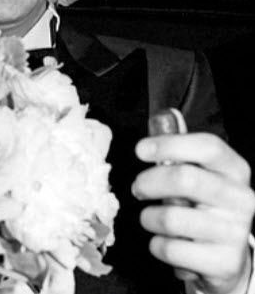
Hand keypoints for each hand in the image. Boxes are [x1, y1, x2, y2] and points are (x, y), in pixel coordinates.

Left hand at [132, 133, 254, 293]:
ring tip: (151, 218)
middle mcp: (242, 199)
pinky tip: (165, 241)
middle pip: (185, 179)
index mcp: (235, 170)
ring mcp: (236, 233)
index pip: (208, 147)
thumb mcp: (199, 173)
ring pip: (171, 218)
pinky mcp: (224, 262)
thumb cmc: (204, 205)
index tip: (141, 150)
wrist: (226, 257)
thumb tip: (164, 117)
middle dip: (149, 182)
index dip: (169, 144)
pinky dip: (157, 245)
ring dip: (149, 218)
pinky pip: (171, 249)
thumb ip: (180, 147)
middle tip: (138, 188)